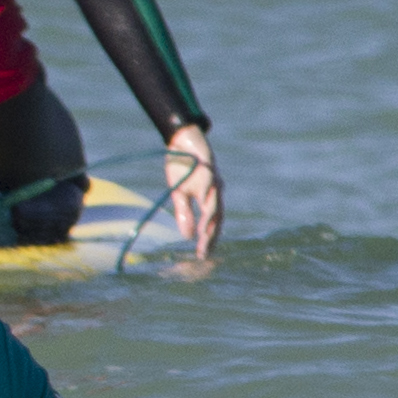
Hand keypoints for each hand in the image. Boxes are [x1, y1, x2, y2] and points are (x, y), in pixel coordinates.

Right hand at [164, 122, 221, 260]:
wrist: (182, 140)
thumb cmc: (182, 168)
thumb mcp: (179, 194)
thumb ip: (185, 214)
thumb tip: (187, 237)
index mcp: (209, 198)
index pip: (212, 223)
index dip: (209, 240)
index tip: (202, 256)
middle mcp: (216, 191)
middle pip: (217, 217)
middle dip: (211, 235)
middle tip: (205, 252)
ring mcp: (213, 179)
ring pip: (215, 203)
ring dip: (211, 219)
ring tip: (205, 235)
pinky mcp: (208, 166)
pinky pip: (209, 183)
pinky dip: (207, 193)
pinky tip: (203, 204)